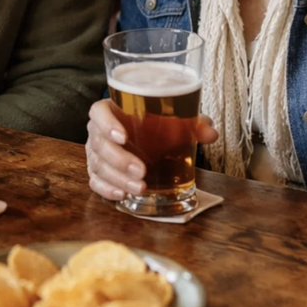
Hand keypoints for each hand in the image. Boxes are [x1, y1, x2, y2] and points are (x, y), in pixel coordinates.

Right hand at [85, 98, 218, 200]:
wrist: (151, 139)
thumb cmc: (159, 126)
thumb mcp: (176, 122)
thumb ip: (194, 124)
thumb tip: (211, 133)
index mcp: (111, 110)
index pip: (98, 113)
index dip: (106, 124)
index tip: (123, 136)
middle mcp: (98, 131)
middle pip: (99, 144)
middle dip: (119, 160)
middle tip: (141, 171)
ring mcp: (96, 153)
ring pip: (98, 166)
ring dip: (117, 178)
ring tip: (140, 188)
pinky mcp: (98, 172)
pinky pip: (95, 182)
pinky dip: (107, 189)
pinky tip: (123, 195)